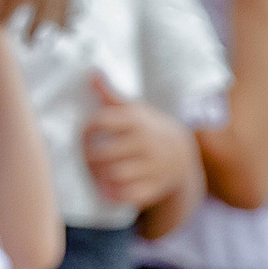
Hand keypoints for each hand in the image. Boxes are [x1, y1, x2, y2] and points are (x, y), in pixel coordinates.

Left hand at [81, 73, 196, 209]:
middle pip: (103, 153)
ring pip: (114, 175)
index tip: (83, 133)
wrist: (184, 155)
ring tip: (92, 171)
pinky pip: (128, 195)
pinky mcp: (154, 188)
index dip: (85, 129)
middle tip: (84, 156)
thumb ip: (110, 94)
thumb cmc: (149, 128)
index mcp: (136, 121)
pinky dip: (113, 194)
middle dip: (87, 156)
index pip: (101, 122)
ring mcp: (151, 167)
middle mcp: (145, 143)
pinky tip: (105, 187)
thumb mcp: (134, 108)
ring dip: (97, 176)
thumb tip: (92, 73)